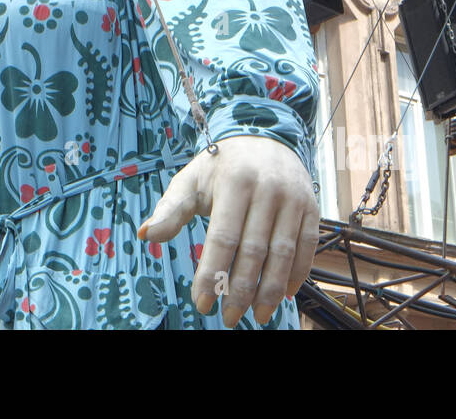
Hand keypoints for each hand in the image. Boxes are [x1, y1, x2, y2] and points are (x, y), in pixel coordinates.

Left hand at [138, 135, 318, 325]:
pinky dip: (297, 274)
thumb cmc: (221, 167)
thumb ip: (170, 210)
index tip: (201, 303)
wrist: (265, 137)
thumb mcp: (192, 180)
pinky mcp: (311, 207)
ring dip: (270, 290)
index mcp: (235, 182)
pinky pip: (306, 247)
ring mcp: (294, 198)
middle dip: (240, 290)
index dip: (212, 273)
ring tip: (257, 316)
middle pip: (254, 250)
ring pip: (283, 253)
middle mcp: (268, 189)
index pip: (223, 238)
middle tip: (228, 318)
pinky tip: (283, 296)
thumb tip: (144, 235)